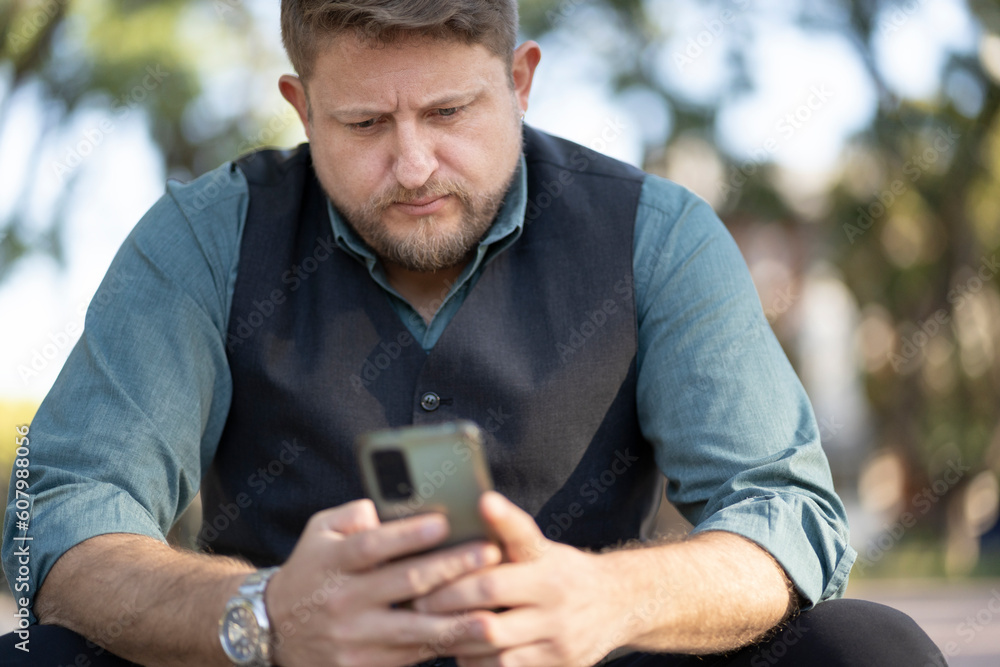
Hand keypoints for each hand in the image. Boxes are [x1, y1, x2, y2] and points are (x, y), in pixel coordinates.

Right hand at [265, 499, 502, 666]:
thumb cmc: (311, 569)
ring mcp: (353, 638)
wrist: (274, 629)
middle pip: (403, 584)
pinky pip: (410, 657)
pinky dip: (442, 646)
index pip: (373, 546)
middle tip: (489, 554)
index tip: (444, 522)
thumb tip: (383, 507)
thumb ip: (351, 515)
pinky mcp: (361, 666)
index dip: (408, 535)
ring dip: (456, 621)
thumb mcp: (318, 532)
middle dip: (451, 568)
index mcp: (333, 562)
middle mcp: (343, 601)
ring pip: (413, 630)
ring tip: (491, 611)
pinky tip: (471, 635)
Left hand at [411, 491, 628, 666]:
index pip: (517, 536)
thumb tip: (479, 501)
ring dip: (456, 636)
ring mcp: (560, 633)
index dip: (493, 524)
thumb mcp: (540, 547)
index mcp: (548, 558)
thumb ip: (507, 530)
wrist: (619, 604)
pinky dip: (477, 661)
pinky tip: (460, 652)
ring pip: (493, 640)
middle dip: (447, 599)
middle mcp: (556, 593)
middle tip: (418, 601)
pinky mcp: (560, 664)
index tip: (453, 534)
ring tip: (430, 629)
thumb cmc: (561, 571)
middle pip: (491, 594)